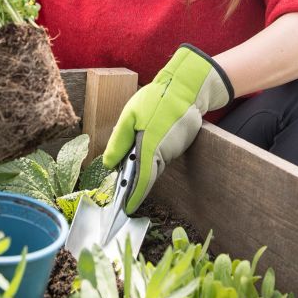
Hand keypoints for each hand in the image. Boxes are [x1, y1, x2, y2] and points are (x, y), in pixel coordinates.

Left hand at [103, 44, 232, 213]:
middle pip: (147, 176)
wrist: (187, 88)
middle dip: (134, 184)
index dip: (133, 197)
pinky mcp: (179, 145)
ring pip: (154, 166)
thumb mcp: (130, 116)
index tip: (126, 209)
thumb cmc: (156, 99)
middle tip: (120, 192)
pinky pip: (162, 158)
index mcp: (150, 148)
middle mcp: (164, 154)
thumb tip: (109, 164)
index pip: (141, 181)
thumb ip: (118, 141)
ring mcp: (173, 150)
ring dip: (141, 168)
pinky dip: (151, 158)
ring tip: (128, 165)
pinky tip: (144, 146)